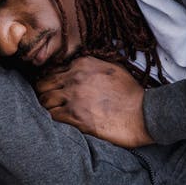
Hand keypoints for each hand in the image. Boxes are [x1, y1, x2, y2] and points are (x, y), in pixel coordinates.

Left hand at [34, 56, 153, 147]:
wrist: (143, 114)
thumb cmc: (130, 93)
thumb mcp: (112, 68)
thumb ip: (91, 65)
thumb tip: (76, 68)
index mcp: (82, 64)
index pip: (52, 70)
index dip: (49, 80)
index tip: (51, 88)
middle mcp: (74, 78)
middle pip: (43, 84)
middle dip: (43, 93)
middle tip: (48, 101)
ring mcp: (73, 98)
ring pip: (44, 100)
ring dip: (47, 107)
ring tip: (53, 111)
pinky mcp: (74, 117)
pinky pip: (52, 116)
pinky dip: (53, 118)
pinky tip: (59, 120)